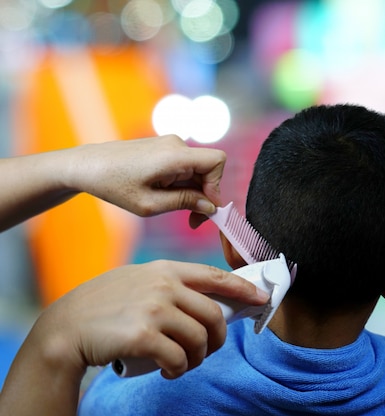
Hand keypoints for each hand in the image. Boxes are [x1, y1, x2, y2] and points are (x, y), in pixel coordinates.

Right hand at [34, 260, 268, 378]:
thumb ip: (171, 285)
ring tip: (183, 363)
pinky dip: (179, 370)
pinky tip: (169, 371)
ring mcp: (154, 309)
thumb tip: (210, 300)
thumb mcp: (139, 280)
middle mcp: (163, 285)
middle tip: (209, 350)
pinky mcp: (144, 336)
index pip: (214, 276)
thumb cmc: (104, 306)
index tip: (261, 298)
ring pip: (199, 340)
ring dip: (197, 358)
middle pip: (214, 315)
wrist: (65, 327)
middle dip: (218, 338)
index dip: (242, 288)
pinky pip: (179, 359)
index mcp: (165, 269)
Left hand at [68, 135, 225, 227]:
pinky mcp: (164, 148)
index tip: (205, 208)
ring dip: (193, 192)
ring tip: (176, 210)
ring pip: (197, 170)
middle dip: (205, 196)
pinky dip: (183, 184)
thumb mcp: (150, 204)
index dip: (217, 186)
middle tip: (193, 221)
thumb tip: (210, 206)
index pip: (217, 161)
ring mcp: (170, 144)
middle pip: (208, 169)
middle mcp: (176, 144)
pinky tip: (167, 198)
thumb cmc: (113, 184)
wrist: (86, 165)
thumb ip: (184, 203)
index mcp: (174, 155)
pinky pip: (185, 167)